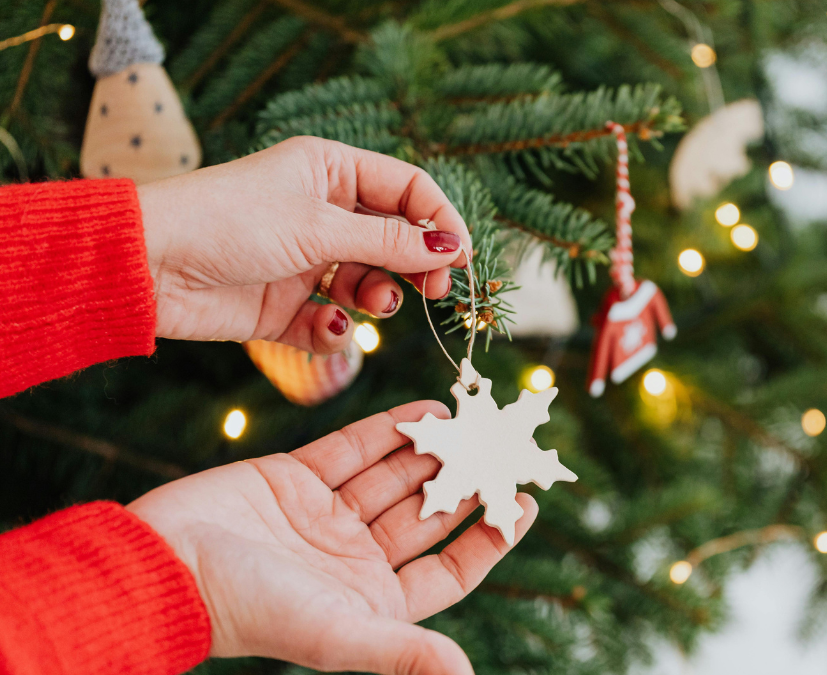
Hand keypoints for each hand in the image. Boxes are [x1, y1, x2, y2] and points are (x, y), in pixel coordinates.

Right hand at [128, 401, 535, 674]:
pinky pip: (355, 448)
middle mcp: (355, 559)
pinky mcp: (295, 478)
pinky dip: (390, 428)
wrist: (159, 563)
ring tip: (475, 420)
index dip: (489, 537)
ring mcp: (326, 517)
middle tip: (504, 446)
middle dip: (466, 481)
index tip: (525, 502)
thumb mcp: (335, 632)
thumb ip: (402, 651)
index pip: (448, 567)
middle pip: (428, 513)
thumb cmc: (247, 609)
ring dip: (434, 450)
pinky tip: (428, 408)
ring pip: (396, 476)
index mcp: (373, 600)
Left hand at [138, 136, 472, 353]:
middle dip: (416, 266)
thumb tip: (452, 247)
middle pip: (396, 240)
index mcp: (331, 172)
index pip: (408, 190)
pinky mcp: (285, 306)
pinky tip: (327, 328)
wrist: (147, 266)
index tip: (462, 258)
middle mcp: (322, 214)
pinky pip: (331, 323)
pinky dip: (336, 331)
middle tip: (435, 290)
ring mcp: (305, 261)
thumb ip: (390, 241)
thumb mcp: (319, 226)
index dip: (440, 221)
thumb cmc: (226, 222)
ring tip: (371, 304)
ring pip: (369, 284)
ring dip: (378, 297)